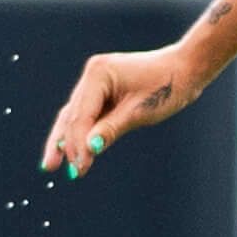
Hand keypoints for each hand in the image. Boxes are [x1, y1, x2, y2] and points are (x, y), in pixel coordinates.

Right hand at [42, 45, 200, 178]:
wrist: (185, 68)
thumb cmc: (167, 86)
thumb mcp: (139, 112)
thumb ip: (110, 130)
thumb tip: (89, 150)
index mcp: (98, 73)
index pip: (81, 115)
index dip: (77, 143)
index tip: (79, 167)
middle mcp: (92, 74)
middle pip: (72, 115)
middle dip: (64, 143)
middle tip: (51, 168)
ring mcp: (95, 81)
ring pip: (74, 115)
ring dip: (65, 140)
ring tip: (51, 164)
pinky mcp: (102, 89)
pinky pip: (86, 114)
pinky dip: (80, 132)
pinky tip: (69, 150)